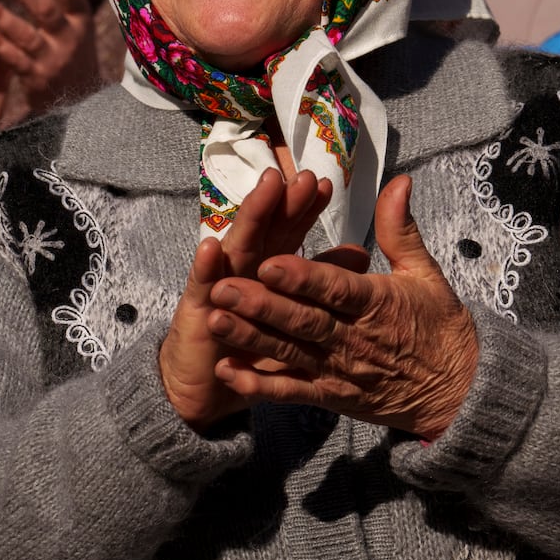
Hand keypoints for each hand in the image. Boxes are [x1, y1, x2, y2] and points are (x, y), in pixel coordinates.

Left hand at [0, 0, 98, 110]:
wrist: (82, 102)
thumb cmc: (75, 49)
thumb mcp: (78, 19)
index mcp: (81, 19)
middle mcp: (70, 38)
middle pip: (46, 10)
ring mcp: (53, 60)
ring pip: (27, 36)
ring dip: (2, 17)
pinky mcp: (37, 80)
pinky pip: (15, 60)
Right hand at [159, 169, 334, 431]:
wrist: (205, 385)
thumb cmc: (252, 345)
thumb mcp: (293, 314)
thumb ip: (323, 281)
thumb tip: (360, 255)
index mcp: (267, 266)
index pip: (289, 230)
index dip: (304, 208)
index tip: (323, 184)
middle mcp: (244, 269)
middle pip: (266, 228)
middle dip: (283, 201)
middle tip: (300, 175)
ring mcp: (219, 286)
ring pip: (238, 246)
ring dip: (251, 217)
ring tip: (266, 188)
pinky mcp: (199, 312)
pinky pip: (203, 288)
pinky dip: (207, 268)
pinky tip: (210, 248)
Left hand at [206, 175, 479, 438]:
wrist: (459, 393)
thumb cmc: (440, 326)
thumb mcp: (426, 273)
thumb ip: (400, 229)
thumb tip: (399, 180)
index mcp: (378, 304)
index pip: (336, 289)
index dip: (303, 278)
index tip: (269, 263)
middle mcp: (356, 339)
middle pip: (304, 321)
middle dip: (262, 305)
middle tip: (223, 287)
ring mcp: (342, 371)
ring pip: (291, 353)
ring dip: (251, 338)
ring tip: (214, 320)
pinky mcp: (333, 397)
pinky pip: (293, 392)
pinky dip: (261, 386)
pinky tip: (230, 372)